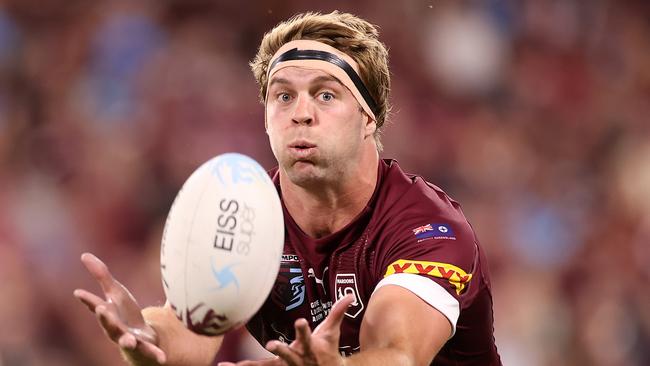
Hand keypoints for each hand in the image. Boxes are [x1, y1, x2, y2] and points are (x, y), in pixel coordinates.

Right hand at [73, 252, 166, 363]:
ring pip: (126, 341)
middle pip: (109, 325)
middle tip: (101, 309)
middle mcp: (116, 330)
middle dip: (105, 318)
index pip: (97, 306)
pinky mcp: (145, 349)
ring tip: (129, 341)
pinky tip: (163, 358)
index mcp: (110, 315)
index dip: (88, 300)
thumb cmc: (124, 314)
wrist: (138, 340)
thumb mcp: (116, 293)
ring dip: (126, 341)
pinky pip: (150, 352)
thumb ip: (102, 276)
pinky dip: (155, 355)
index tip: (79, 293)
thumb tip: (84, 255)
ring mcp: (130, 341)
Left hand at [218, 295, 354, 365]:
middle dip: (281, 350)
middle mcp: (296, 360)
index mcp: (309, 348)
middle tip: (272, 344)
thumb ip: (338, 312)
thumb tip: (351, 295)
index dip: (304, 330)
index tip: (300, 321)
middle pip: (287, 355)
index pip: (307, 336)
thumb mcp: (332, 332)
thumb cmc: (327, 351)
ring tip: (231, 364)